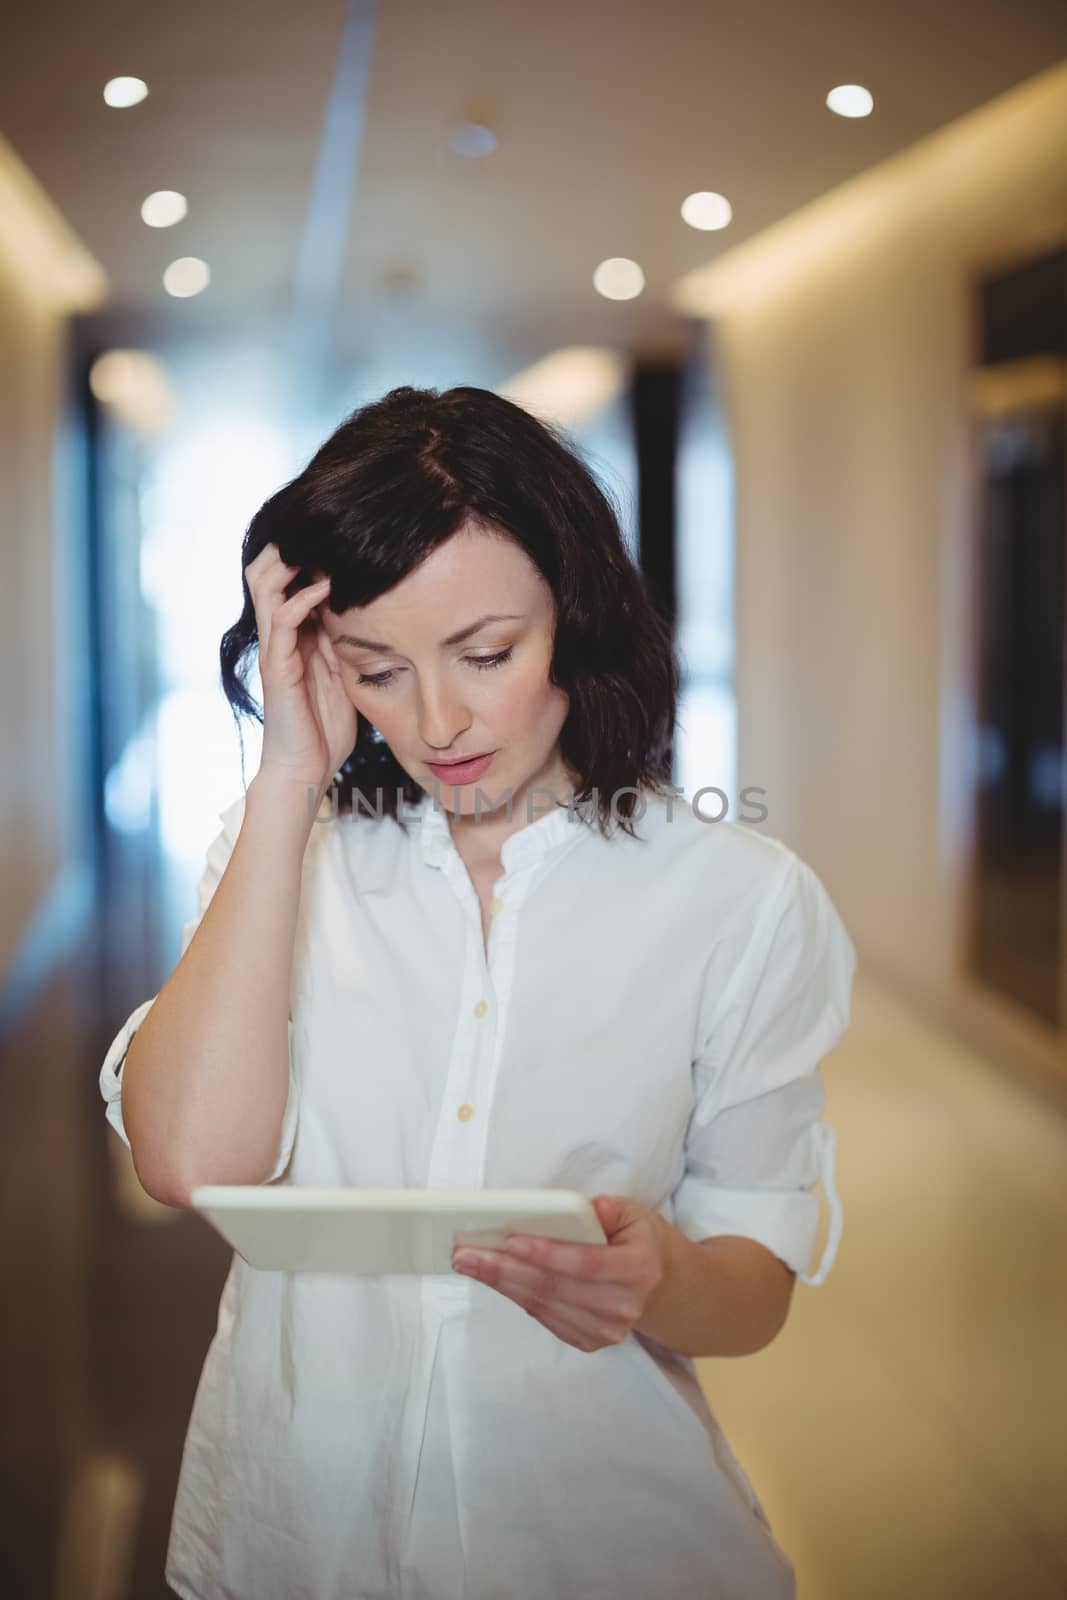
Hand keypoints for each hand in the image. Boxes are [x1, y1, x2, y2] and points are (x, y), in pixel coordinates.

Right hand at [244, 542, 357, 794]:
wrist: (307, 770)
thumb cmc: (327, 727)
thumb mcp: (344, 672)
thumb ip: (347, 641)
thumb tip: (374, 610)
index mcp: (294, 632)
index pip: (286, 575)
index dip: (305, 550)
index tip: (340, 532)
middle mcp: (279, 634)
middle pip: (265, 569)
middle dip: (290, 544)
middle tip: (322, 528)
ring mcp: (275, 648)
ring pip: (265, 585)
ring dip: (291, 562)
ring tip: (319, 546)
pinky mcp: (276, 667)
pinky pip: (281, 622)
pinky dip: (301, 600)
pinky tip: (324, 588)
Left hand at [450, 1195, 668, 1352]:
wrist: (661, 1286)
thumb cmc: (639, 1240)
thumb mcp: (633, 1213)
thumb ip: (608, 1209)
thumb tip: (583, 1209)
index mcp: (639, 1269)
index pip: (585, 1263)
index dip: (546, 1253)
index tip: (510, 1240)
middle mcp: (624, 1306)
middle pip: (555, 1288)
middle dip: (506, 1269)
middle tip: (466, 1253)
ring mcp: (606, 1330)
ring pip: (544, 1305)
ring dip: (502, 1284)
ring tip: (469, 1263)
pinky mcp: (589, 1341)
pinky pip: (545, 1318)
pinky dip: (516, 1297)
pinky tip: (494, 1280)